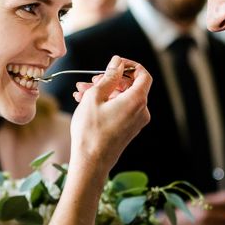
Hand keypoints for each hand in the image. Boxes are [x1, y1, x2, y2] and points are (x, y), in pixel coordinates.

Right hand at [68, 55, 150, 176]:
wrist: (91, 162)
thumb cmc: (91, 130)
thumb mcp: (95, 96)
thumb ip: (109, 76)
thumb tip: (118, 62)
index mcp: (137, 100)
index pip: (143, 74)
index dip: (129, 65)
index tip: (114, 64)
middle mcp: (141, 111)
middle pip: (130, 86)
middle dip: (109, 79)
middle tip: (90, 81)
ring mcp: (136, 122)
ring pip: (121, 97)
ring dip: (103, 92)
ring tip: (81, 92)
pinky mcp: (128, 129)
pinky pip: (120, 109)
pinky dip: (106, 103)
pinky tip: (85, 102)